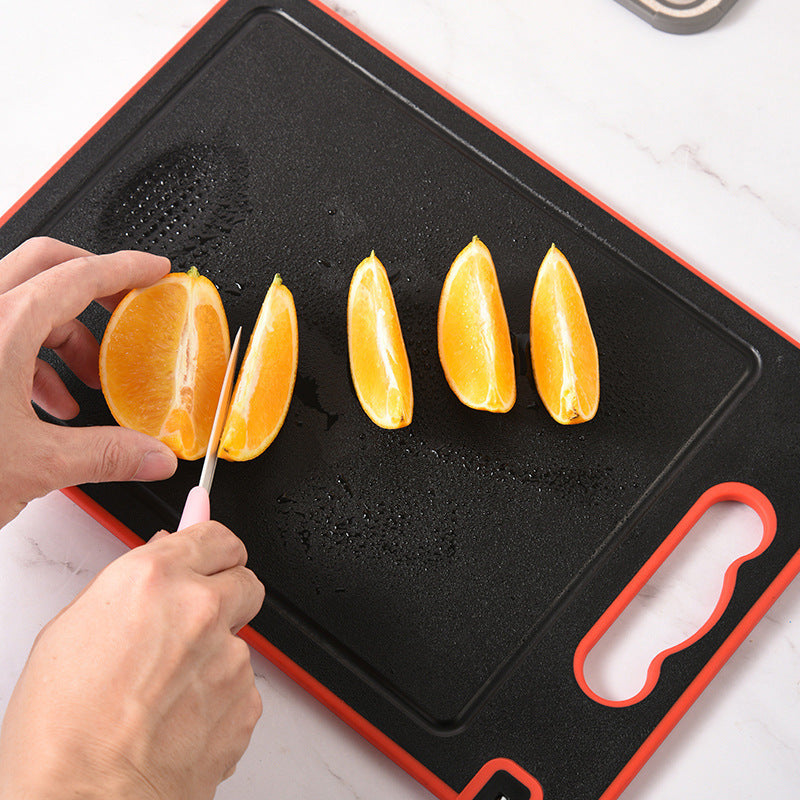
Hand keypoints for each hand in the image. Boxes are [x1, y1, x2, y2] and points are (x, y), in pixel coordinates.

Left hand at [0, 237, 177, 526]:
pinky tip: (43, 401)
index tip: (154, 271)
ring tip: (84, 377)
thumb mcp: (36, 463)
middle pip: (44, 264)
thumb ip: (108, 455)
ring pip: (18, 299)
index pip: (79, 276)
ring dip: (61, 330)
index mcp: (2, 328)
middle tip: (123, 308)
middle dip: (92, 284)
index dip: (126, 269)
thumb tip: (151, 456)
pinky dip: (28, 353)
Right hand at [0, 521, 264, 799]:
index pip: (215, 536)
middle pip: (245, 579)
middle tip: (194, 623)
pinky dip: (222, 695)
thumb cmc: (62, 730)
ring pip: (242, 637)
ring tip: (166, 690)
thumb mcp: (74, 631)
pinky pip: (244, 685)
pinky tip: (180, 716)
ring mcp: (230, 657)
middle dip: (225, 594)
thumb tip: (168, 552)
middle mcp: (200, 609)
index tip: (213, 557)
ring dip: (217, 652)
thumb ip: (136, 582)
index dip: (214, 549)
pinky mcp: (248, 702)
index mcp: (153, 580)